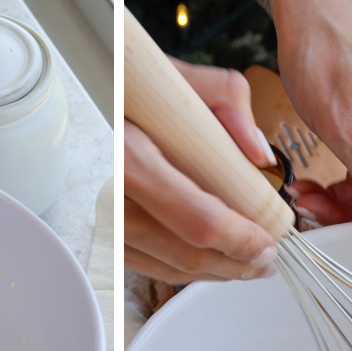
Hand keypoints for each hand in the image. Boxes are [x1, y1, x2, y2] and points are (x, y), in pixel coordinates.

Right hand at [126, 62, 279, 282]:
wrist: (83, 105)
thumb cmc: (123, 91)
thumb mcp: (174, 76)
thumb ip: (226, 99)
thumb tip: (259, 151)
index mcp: (133, 163)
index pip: (199, 221)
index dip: (240, 240)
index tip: (268, 241)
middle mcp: (115, 204)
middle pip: (189, 255)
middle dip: (237, 264)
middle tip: (266, 259)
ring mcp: (108, 228)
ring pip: (172, 270)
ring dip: (216, 273)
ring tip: (248, 264)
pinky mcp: (109, 240)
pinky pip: (153, 268)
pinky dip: (188, 269)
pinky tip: (212, 260)